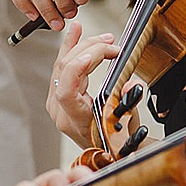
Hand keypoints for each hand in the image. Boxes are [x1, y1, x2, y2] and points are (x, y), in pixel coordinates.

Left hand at [46, 22, 120, 142]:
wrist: (108, 152)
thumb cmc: (117, 141)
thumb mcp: (128, 123)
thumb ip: (128, 101)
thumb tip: (129, 82)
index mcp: (75, 121)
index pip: (67, 92)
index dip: (76, 70)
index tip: (94, 55)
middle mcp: (60, 111)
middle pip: (66, 71)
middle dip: (90, 50)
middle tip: (111, 43)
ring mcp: (56, 103)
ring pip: (62, 66)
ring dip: (82, 46)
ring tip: (100, 35)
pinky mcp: (59, 95)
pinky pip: (62, 68)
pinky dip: (71, 49)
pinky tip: (76, 33)